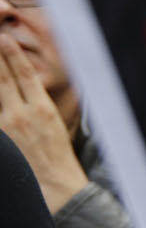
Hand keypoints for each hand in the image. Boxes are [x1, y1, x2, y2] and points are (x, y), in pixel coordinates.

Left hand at [0, 34, 86, 211]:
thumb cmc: (58, 160)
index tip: (4, 38)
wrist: (56, 189)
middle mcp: (23, 114)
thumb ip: (39, 108)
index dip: (13, 54)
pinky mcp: (0, 140)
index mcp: (44, 109)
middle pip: (3, 78)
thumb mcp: (57, 128)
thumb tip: (29, 91)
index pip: (26, 74)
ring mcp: (7, 127)